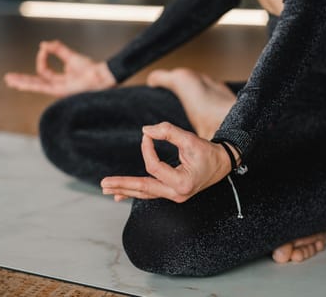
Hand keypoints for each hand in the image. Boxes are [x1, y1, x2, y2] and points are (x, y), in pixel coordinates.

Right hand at [4, 40, 115, 96]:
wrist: (100, 75)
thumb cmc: (90, 68)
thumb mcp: (70, 56)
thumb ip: (57, 49)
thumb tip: (43, 44)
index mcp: (60, 79)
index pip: (44, 70)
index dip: (41, 58)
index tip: (43, 49)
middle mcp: (57, 86)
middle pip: (35, 83)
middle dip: (21, 80)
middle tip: (8, 78)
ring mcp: (58, 90)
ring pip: (36, 86)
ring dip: (22, 83)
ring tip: (10, 81)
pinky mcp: (60, 91)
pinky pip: (42, 87)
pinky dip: (31, 84)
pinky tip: (21, 84)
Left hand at [101, 122, 231, 202]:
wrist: (222, 163)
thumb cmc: (207, 152)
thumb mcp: (190, 139)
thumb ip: (168, 132)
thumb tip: (145, 130)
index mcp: (182, 182)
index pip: (154, 167)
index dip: (147, 149)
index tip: (147, 135)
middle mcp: (177, 194)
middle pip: (144, 189)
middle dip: (123, 184)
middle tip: (103, 183)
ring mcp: (174, 196)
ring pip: (145, 193)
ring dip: (125, 190)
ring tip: (107, 189)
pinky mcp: (172, 193)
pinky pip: (150, 193)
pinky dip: (135, 192)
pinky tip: (120, 195)